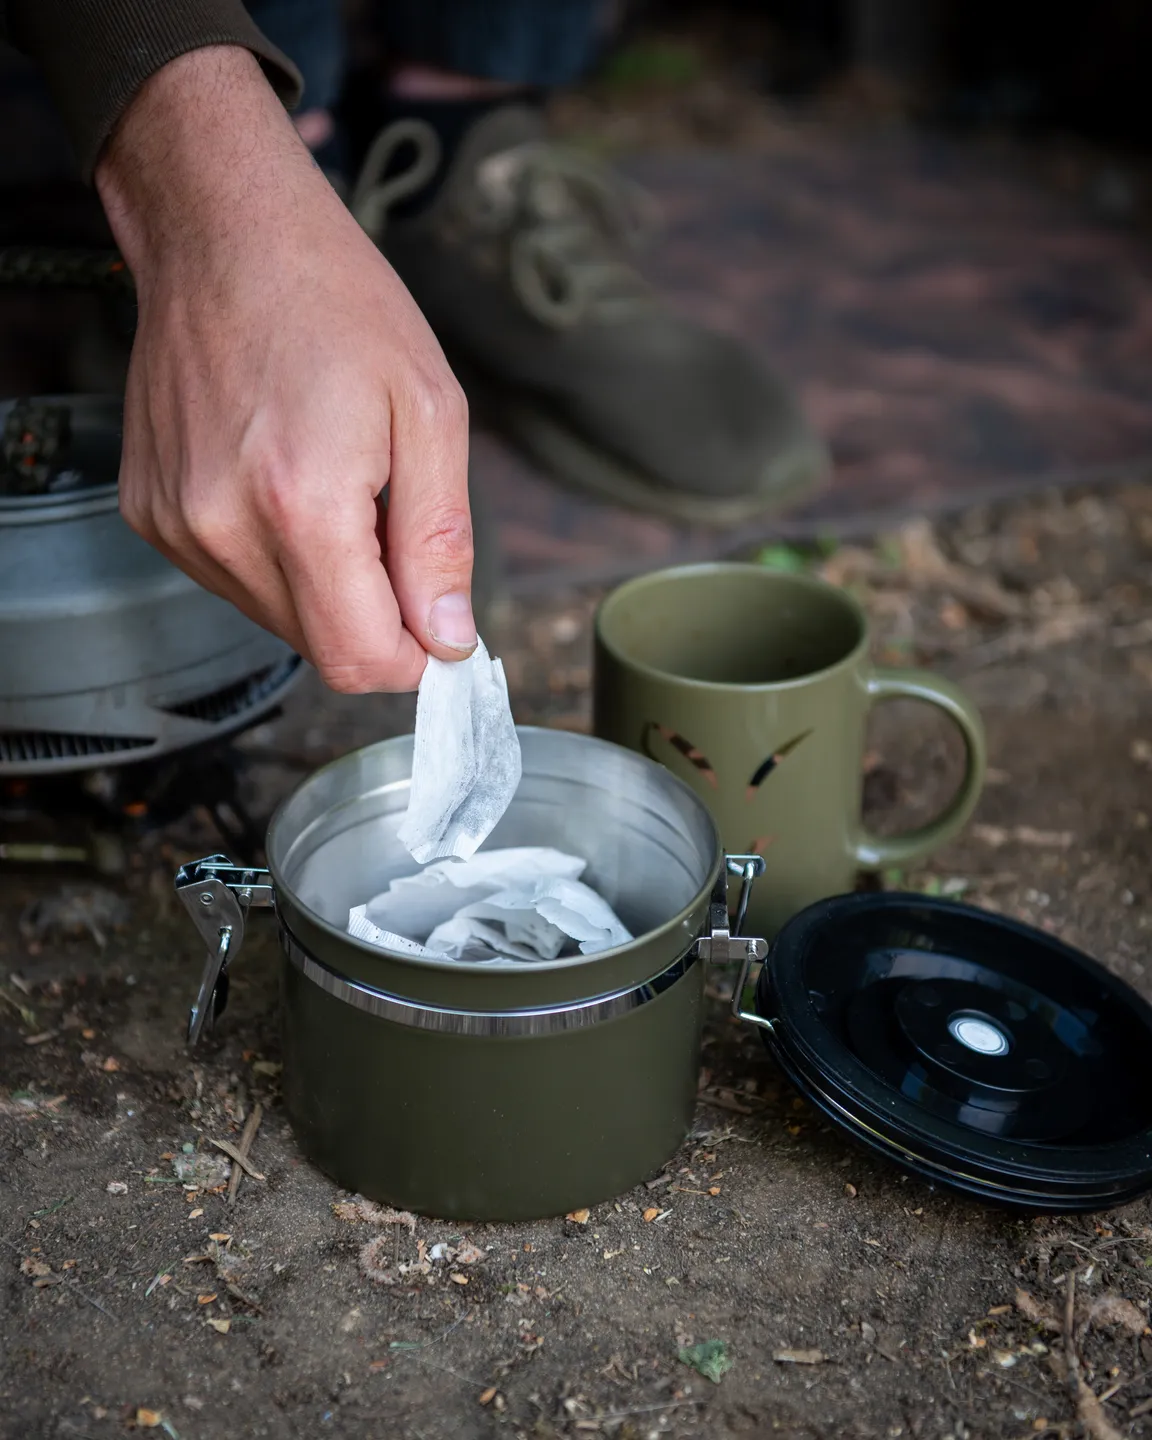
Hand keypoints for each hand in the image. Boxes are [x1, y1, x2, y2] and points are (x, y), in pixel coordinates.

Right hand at [95, 46, 474, 692]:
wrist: (223, 232)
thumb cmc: (336, 303)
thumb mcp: (429, 412)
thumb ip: (440, 541)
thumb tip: (450, 640)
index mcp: (303, 506)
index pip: (360, 661)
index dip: (416, 657)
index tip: (440, 623)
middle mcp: (223, 529)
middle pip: (321, 648)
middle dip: (376, 615)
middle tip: (391, 524)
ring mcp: (177, 525)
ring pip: (279, 620)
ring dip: (327, 585)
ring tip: (336, 488)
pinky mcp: (152, 515)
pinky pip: (234, 580)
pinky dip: (277, 557)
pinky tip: (285, 480)